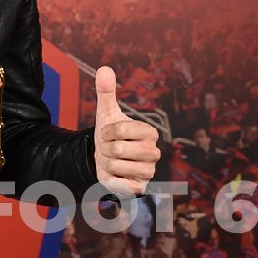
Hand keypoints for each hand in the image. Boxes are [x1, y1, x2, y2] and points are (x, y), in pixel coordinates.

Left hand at [94, 66, 160, 194]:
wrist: (104, 159)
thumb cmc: (109, 134)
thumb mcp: (106, 112)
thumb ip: (106, 91)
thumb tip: (104, 68)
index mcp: (149, 132)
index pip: (121, 130)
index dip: (107, 132)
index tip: (107, 133)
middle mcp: (153, 152)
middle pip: (119, 150)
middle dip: (105, 149)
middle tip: (109, 149)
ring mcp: (148, 172)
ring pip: (117, 167)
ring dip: (106, 164)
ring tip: (111, 161)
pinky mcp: (140, 189)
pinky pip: (121, 186)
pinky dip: (111, 180)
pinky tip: (113, 176)